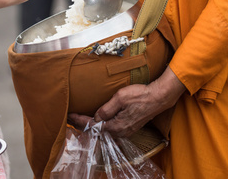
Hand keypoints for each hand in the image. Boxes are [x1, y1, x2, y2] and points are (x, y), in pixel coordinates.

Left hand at [68, 66, 185, 136]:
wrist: (158, 97)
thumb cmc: (140, 95)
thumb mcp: (120, 98)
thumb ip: (106, 109)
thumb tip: (95, 117)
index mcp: (116, 126)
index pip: (92, 126)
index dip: (79, 120)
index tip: (69, 115)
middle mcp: (120, 132)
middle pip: (96, 131)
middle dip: (82, 124)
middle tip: (71, 117)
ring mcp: (125, 131)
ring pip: (103, 130)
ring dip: (91, 125)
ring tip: (80, 119)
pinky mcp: (129, 127)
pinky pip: (110, 128)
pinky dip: (100, 125)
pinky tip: (97, 120)